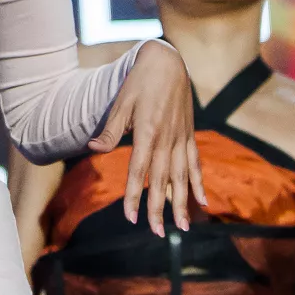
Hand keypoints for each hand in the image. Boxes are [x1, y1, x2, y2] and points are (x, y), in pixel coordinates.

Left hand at [88, 41, 203, 233]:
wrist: (168, 61)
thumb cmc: (140, 81)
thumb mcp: (122, 102)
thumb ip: (111, 130)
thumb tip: (92, 148)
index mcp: (148, 132)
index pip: (138, 171)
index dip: (134, 195)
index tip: (131, 217)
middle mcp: (167, 139)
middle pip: (162, 180)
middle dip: (158, 208)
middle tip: (155, 233)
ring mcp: (181, 138)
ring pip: (182, 177)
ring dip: (181, 203)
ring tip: (182, 228)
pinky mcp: (190, 135)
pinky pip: (196, 163)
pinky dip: (199, 183)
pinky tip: (202, 202)